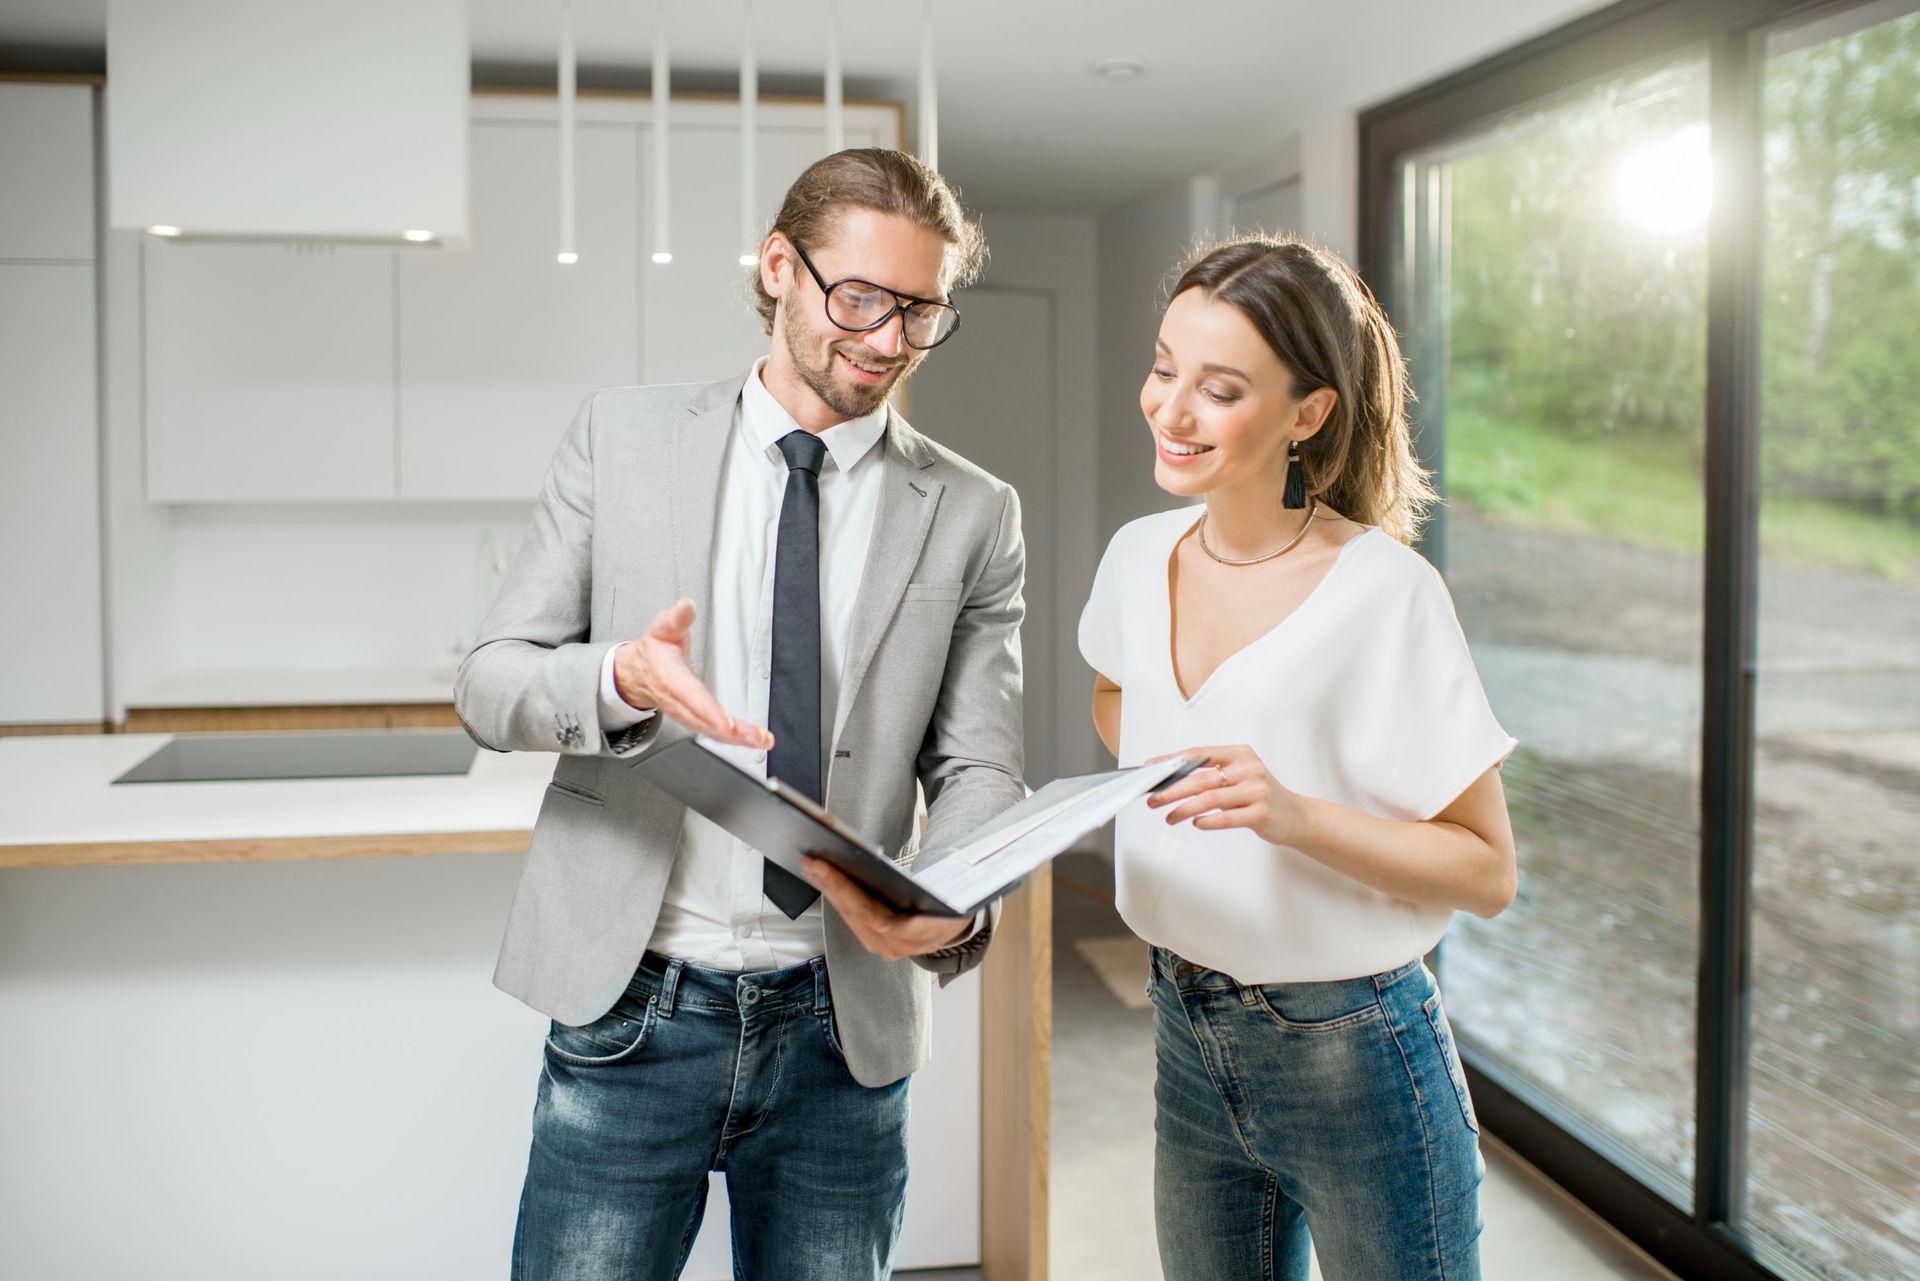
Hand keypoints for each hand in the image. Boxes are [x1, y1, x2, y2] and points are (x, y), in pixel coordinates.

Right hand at [615, 599, 772, 750]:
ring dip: (737, 739)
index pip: (691, 697)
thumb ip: (676, 618)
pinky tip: (751, 741)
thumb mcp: (662, 628)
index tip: (726, 722)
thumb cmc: (654, 651)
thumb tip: (686, 605)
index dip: (708, 711)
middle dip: (732, 732)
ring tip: (761, 740)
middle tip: (758, 737)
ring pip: (711, 731)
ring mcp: (685, 714)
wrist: (636, 673)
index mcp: (671, 678)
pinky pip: (713, 733)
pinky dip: (733, 740)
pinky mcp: (693, 720)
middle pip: (705, 720)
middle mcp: (678, 701)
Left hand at [801, 857, 973, 960]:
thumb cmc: (952, 902)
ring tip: (813, 867)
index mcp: (924, 932)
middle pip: (859, 916)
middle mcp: (901, 946)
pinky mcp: (876, 941)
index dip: (852, 896)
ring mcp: (886, 946)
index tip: (830, 871)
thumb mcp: (951, 891)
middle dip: (834, 886)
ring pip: (851, 918)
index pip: (878, 919)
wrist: (956, 927)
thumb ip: (931, 884)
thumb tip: (903, 857)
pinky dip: (838, 898)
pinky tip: (824, 880)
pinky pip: (853, 919)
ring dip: (831, 891)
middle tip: (813, 862)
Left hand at [1145, 744, 1306, 846]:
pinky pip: (1226, 818)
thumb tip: (1170, 781)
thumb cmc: (1259, 794)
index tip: (1152, 768)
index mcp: (1240, 754)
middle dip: (1172, 790)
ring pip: (1210, 799)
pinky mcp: (1261, 813)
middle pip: (1200, 779)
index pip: (1199, 755)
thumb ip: (1211, 776)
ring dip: (1184, 809)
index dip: (1172, 761)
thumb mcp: (1239, 776)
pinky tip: (1196, 824)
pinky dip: (1207, 821)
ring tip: (1169, 817)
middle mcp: (1249, 769)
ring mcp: (1257, 790)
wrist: (1295, 815)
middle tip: (1153, 800)